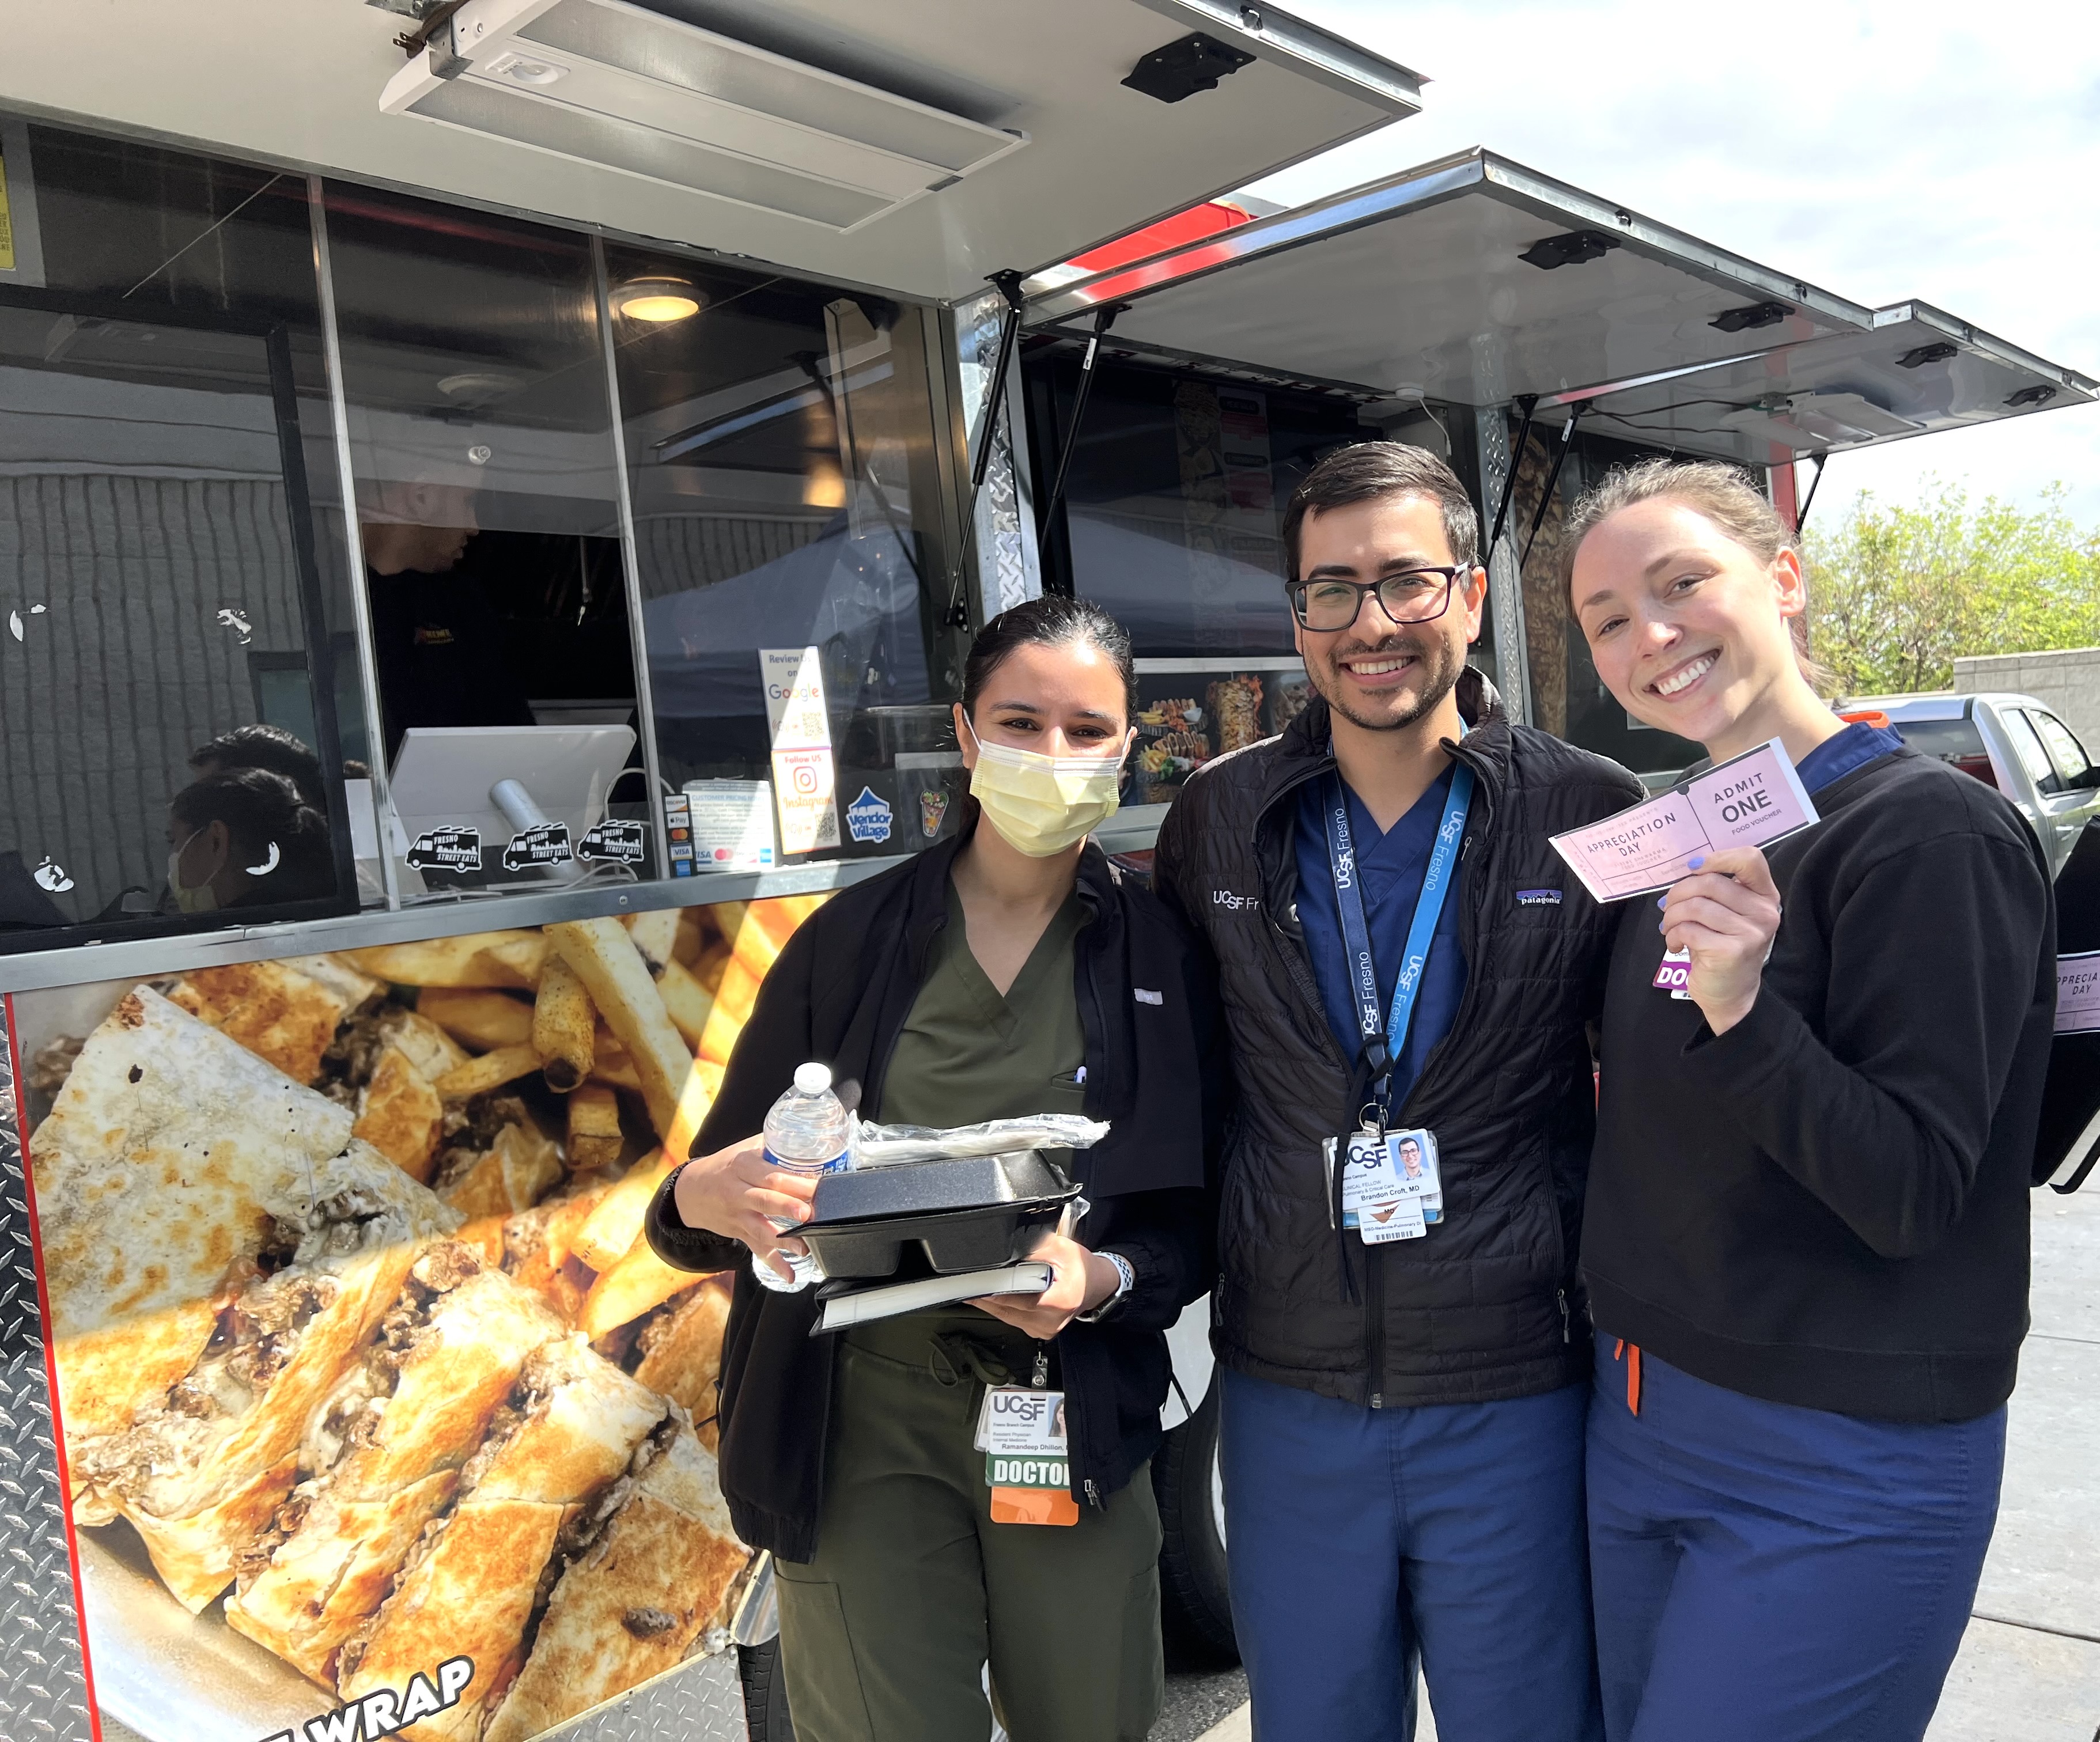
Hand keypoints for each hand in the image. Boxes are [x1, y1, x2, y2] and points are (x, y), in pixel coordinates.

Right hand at [672, 1139, 818, 1283]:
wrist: (690, 1191)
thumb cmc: (725, 1166)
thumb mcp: (744, 1149)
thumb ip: (773, 1146)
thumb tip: (810, 1143)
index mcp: (743, 1165)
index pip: (771, 1174)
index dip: (794, 1181)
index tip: (817, 1185)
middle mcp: (738, 1191)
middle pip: (765, 1199)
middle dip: (787, 1207)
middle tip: (807, 1213)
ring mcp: (737, 1215)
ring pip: (761, 1228)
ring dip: (783, 1240)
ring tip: (803, 1247)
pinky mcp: (738, 1232)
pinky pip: (757, 1249)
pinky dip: (774, 1263)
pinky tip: (790, 1274)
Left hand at [968, 1231, 1120, 1339]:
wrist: (1097, 1285)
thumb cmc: (1082, 1268)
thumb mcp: (1061, 1248)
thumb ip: (1034, 1248)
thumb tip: (1007, 1247)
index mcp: (1057, 1302)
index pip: (1015, 1299)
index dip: (992, 1290)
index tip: (973, 1284)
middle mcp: (1050, 1321)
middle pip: (1006, 1310)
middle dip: (985, 1296)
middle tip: (965, 1284)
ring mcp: (1044, 1330)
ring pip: (1006, 1318)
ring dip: (989, 1304)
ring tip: (971, 1290)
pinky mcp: (1039, 1331)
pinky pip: (1012, 1320)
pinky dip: (1001, 1308)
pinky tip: (990, 1297)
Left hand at [1659, 846, 1781, 1034]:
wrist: (1731, 994)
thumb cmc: (1723, 947)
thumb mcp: (1727, 914)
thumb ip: (1715, 891)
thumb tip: (1681, 872)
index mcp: (1765, 895)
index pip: (1751, 858)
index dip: (1717, 857)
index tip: (1693, 868)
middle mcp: (1764, 912)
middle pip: (1710, 882)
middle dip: (1678, 893)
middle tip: (1666, 908)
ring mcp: (1751, 932)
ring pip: (1695, 906)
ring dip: (1671, 916)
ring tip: (1668, 928)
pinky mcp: (1732, 951)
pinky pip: (1689, 929)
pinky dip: (1672, 935)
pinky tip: (1674, 944)